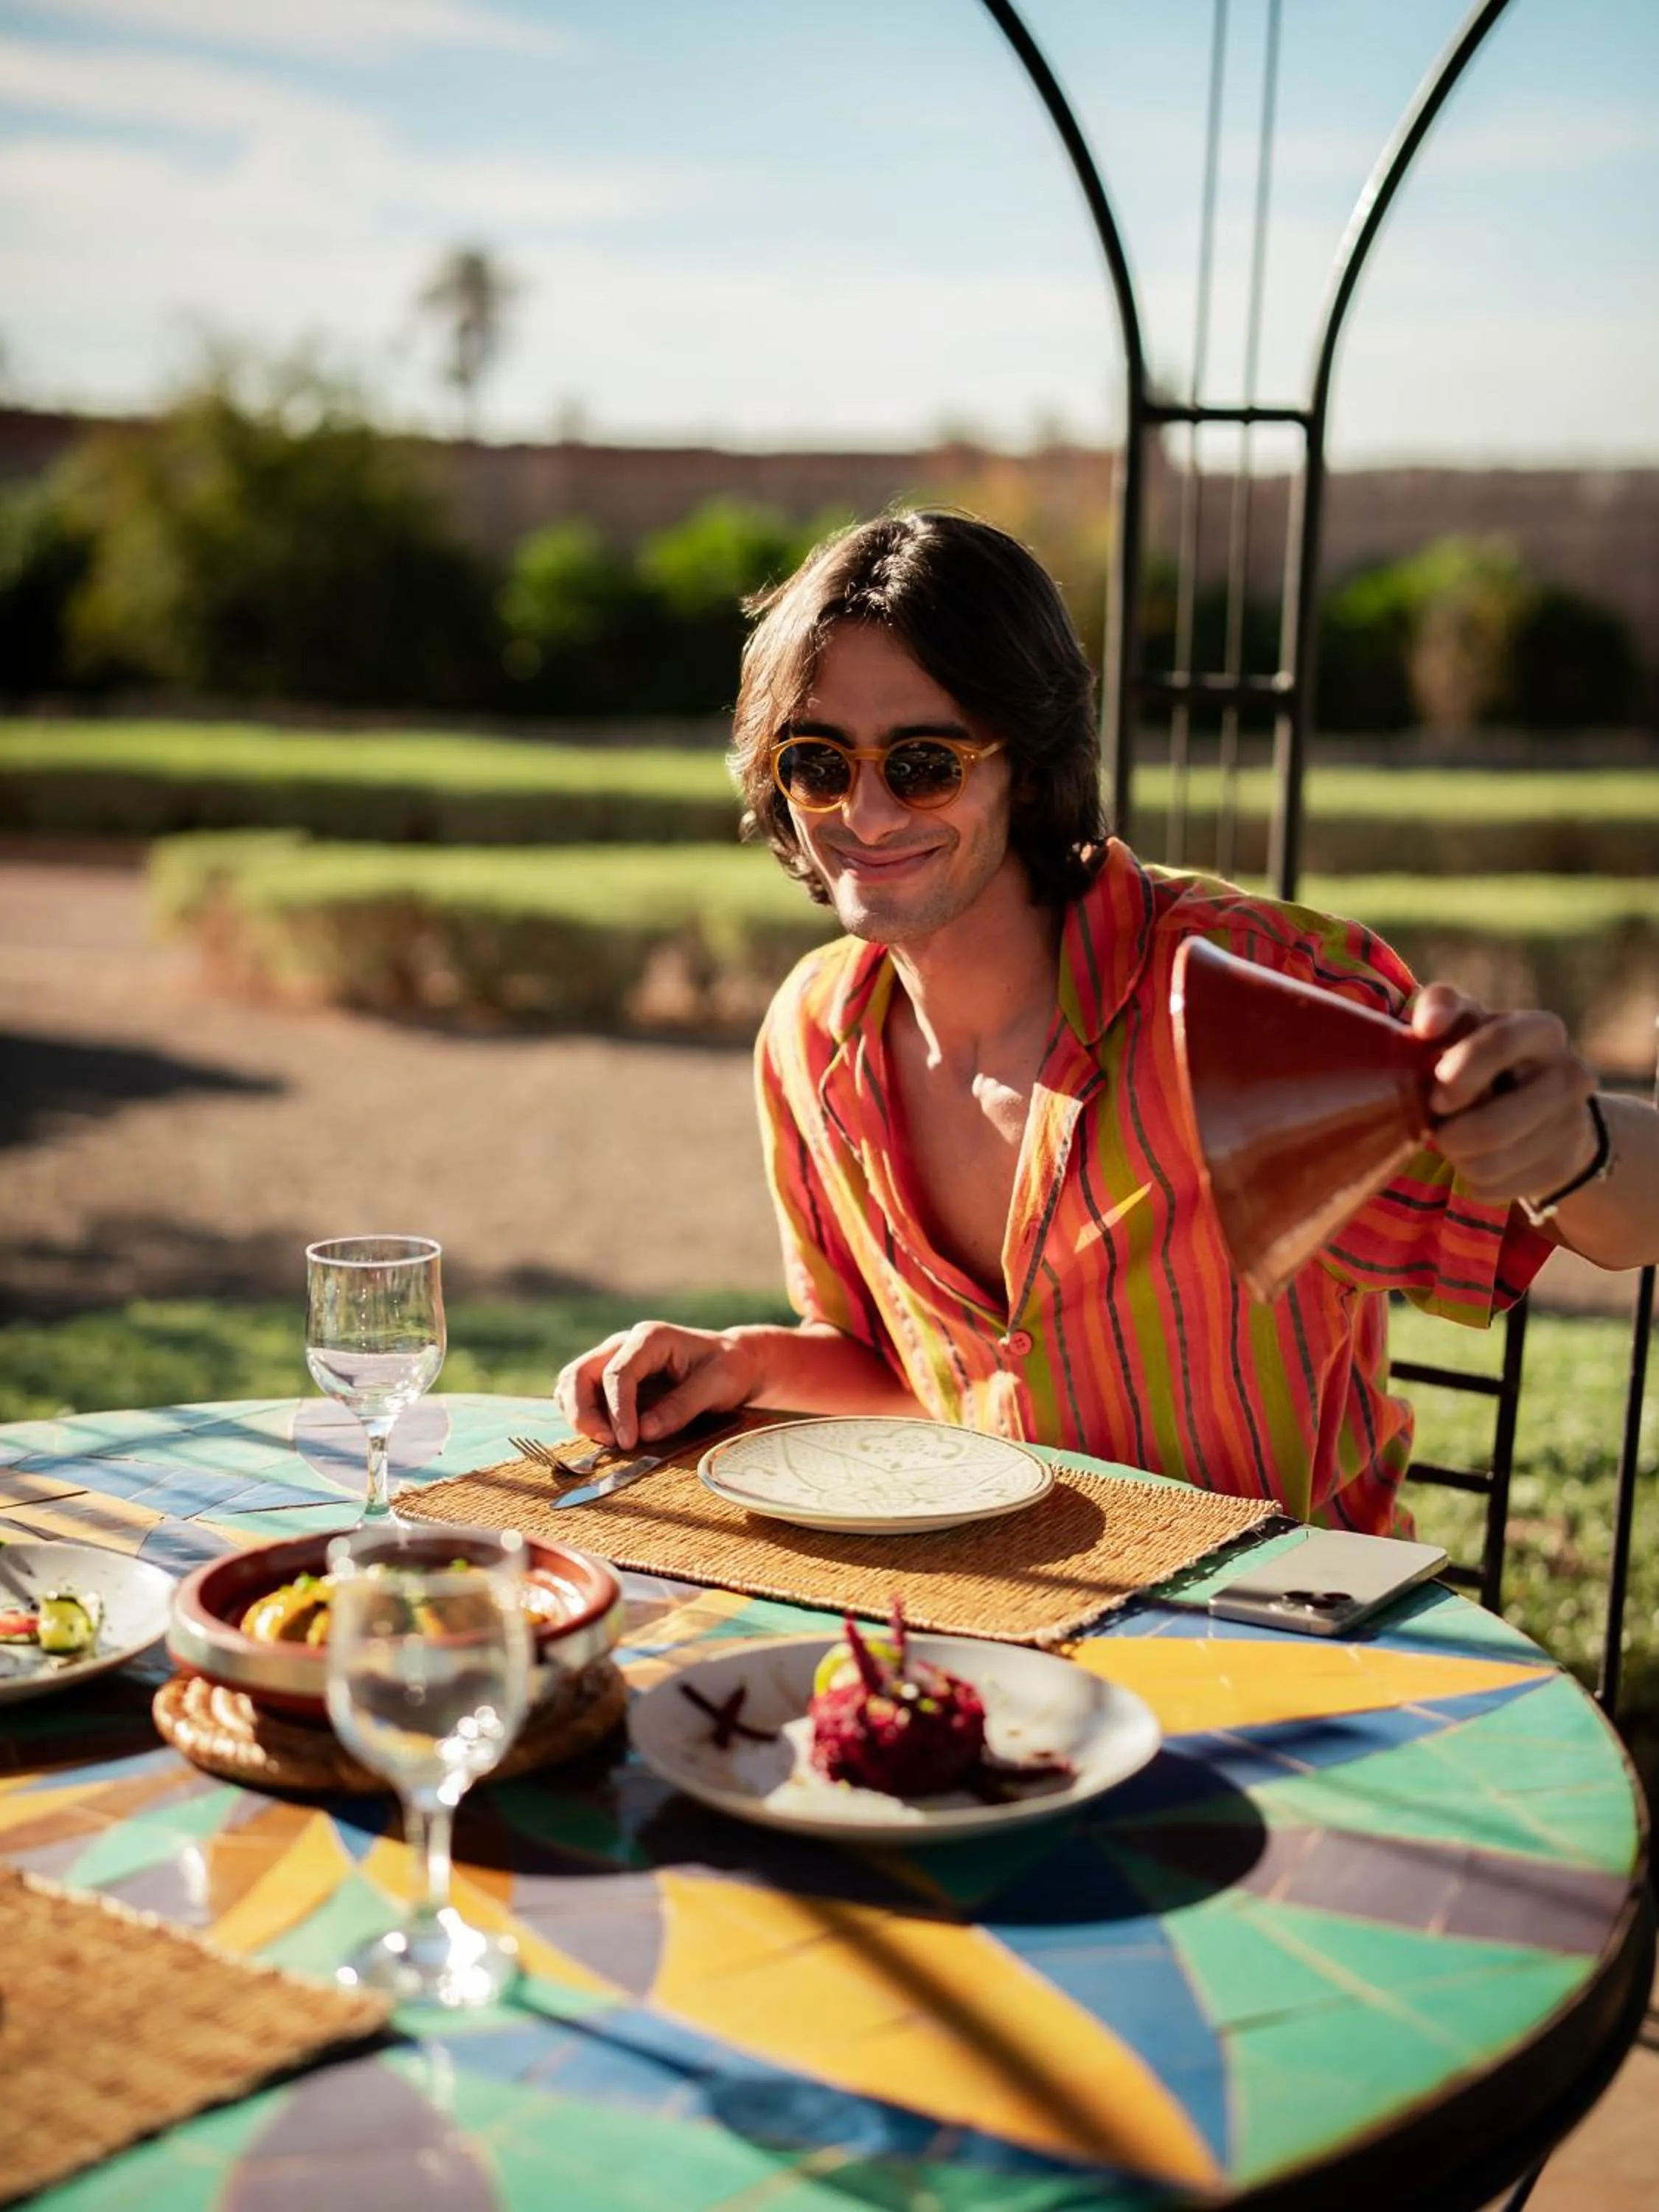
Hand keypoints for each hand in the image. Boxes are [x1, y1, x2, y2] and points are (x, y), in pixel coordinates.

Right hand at [552, 1322, 760, 1451]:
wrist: (734, 1362)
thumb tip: (644, 1432)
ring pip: (573, 1382)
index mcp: (650, 1338)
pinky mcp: (613, 1379)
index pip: (617, 1373)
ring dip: (578, 1414)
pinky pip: (582, 1394)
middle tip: (608, 1443)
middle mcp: (625, 1344)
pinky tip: (604, 1436)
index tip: (627, 1442)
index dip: (617, 1411)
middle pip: (580, 1373)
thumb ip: (681, 1406)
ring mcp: (615, 1359)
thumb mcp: (718, 1385)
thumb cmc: (729, 1368)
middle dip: (583, 1412)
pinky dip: (583, 1416)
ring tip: (605, 1442)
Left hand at [1413, 983, 1598, 1207]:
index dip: (1460, 1072)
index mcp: (1543, 1031)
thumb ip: (1442, 1007)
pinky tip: (1477, 1155)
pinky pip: (1492, 1186)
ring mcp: (1572, 1126)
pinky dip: (1470, 1176)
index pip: (1501, 1043)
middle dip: (1449, 1131)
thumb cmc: (1480, 1053)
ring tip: (1456, 1136)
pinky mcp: (1562, 1167)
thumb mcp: (1464, 1021)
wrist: (1538, 1104)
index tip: (1436, 1094)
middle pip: (1491, 1126)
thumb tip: (1426, 1025)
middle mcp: (1570, 1076)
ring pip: (1487, 1163)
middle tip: (1437, 1120)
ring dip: (1455, 1155)